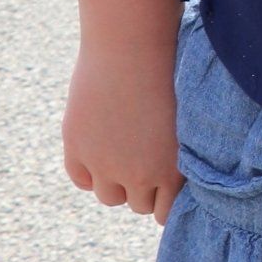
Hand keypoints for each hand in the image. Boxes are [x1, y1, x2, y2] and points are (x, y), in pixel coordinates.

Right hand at [63, 28, 182, 220]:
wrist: (131, 49)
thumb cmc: (168, 76)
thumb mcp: (184, 121)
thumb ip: (178, 154)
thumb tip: (173, 176)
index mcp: (172, 170)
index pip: (164, 212)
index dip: (162, 198)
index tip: (161, 185)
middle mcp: (138, 174)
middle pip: (137, 204)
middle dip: (140, 189)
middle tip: (141, 163)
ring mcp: (104, 164)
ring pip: (109, 196)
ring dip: (114, 182)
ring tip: (120, 156)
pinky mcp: (77, 148)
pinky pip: (81, 179)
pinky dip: (88, 172)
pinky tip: (97, 152)